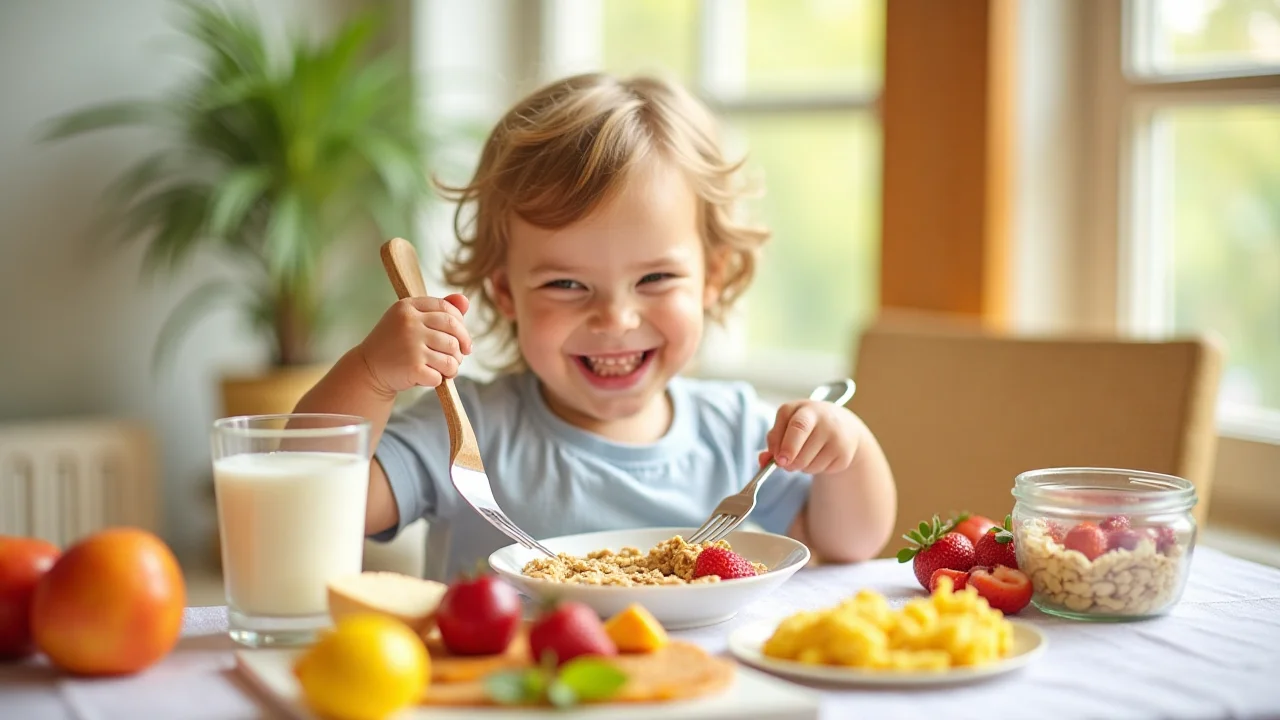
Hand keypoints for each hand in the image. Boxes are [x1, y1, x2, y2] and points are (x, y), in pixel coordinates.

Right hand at [356, 294, 472, 396]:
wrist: (367, 368)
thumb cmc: (395, 344)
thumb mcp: (410, 320)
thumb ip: (437, 310)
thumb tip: (465, 300)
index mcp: (408, 307)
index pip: (447, 309)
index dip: (460, 324)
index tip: (461, 338)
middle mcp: (409, 323)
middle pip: (453, 332)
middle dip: (462, 345)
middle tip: (460, 355)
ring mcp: (411, 345)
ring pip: (452, 356)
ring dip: (453, 366)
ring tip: (445, 368)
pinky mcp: (413, 368)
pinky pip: (441, 375)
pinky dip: (440, 379)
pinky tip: (431, 377)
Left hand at [759, 400, 860, 475]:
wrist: (844, 427)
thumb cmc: (807, 427)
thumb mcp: (788, 427)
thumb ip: (773, 442)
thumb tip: (762, 460)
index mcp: (801, 408)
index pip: (793, 424)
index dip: (782, 444)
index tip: (777, 459)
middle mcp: (821, 417)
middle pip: (801, 437)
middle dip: (790, 455)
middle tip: (785, 464)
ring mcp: (835, 433)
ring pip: (808, 460)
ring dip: (800, 466)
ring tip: (805, 456)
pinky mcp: (844, 451)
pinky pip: (821, 468)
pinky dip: (815, 469)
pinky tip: (820, 458)